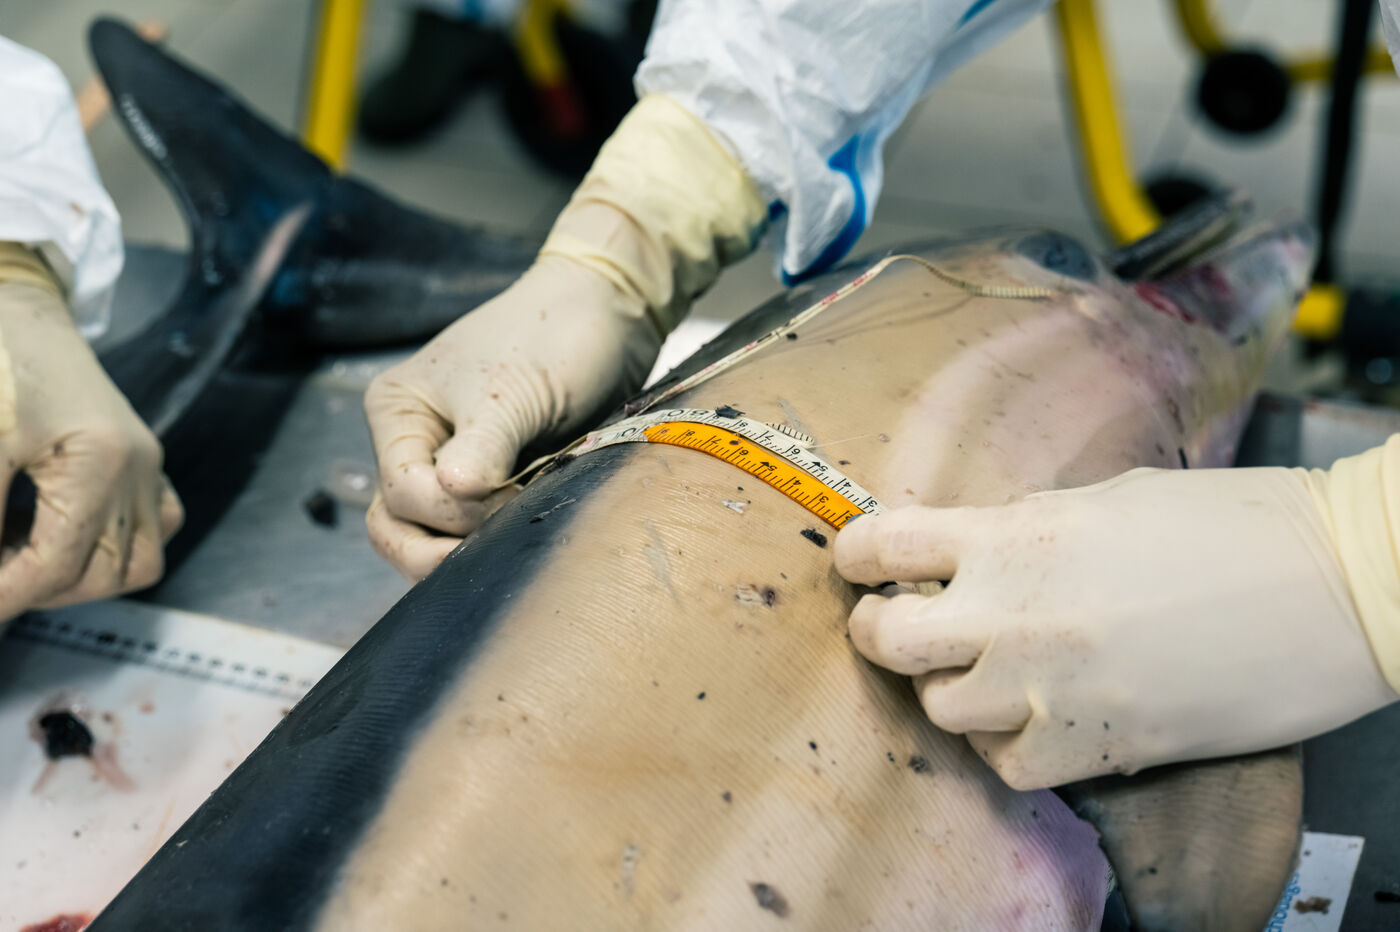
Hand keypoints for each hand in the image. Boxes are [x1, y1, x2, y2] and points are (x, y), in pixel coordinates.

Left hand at [0, 279, 182, 620]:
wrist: (17, 307)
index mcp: (100, 463)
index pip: (56, 565)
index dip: (6, 596)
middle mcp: (138, 469)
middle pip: (105, 573)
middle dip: (40, 590)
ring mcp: (148, 465)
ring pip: (141, 560)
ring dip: (84, 578)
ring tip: (24, 563)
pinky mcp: (145, 459)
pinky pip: (156, 525)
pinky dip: (117, 547)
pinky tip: (68, 537)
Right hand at [364, 254, 659, 579]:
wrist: (607, 312)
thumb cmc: (555, 335)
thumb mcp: (514, 393)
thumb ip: (483, 448)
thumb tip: (454, 493)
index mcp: (399, 412)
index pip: (403, 491)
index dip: (453, 509)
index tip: (511, 493)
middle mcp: (413, 441)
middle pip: (397, 525)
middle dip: (438, 550)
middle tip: (496, 552)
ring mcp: (450, 462)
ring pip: (430, 535)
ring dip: (465, 550)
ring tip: (513, 542)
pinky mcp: (492, 478)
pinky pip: (474, 526)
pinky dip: (493, 537)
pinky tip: (526, 532)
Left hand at [835, 466, 1397, 789]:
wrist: (1334, 586)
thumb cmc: (1233, 525)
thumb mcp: (1108, 499)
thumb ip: (1024, 529)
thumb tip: (975, 550)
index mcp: (1016, 532)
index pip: (884, 544)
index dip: (855, 556)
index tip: (857, 564)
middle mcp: (1012, 610)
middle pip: (884, 637)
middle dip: (879, 630)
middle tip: (900, 624)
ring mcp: (1046, 686)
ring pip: (938, 708)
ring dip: (950, 690)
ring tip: (987, 672)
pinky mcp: (1093, 747)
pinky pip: (1005, 763)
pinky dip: (1007, 745)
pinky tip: (1037, 718)